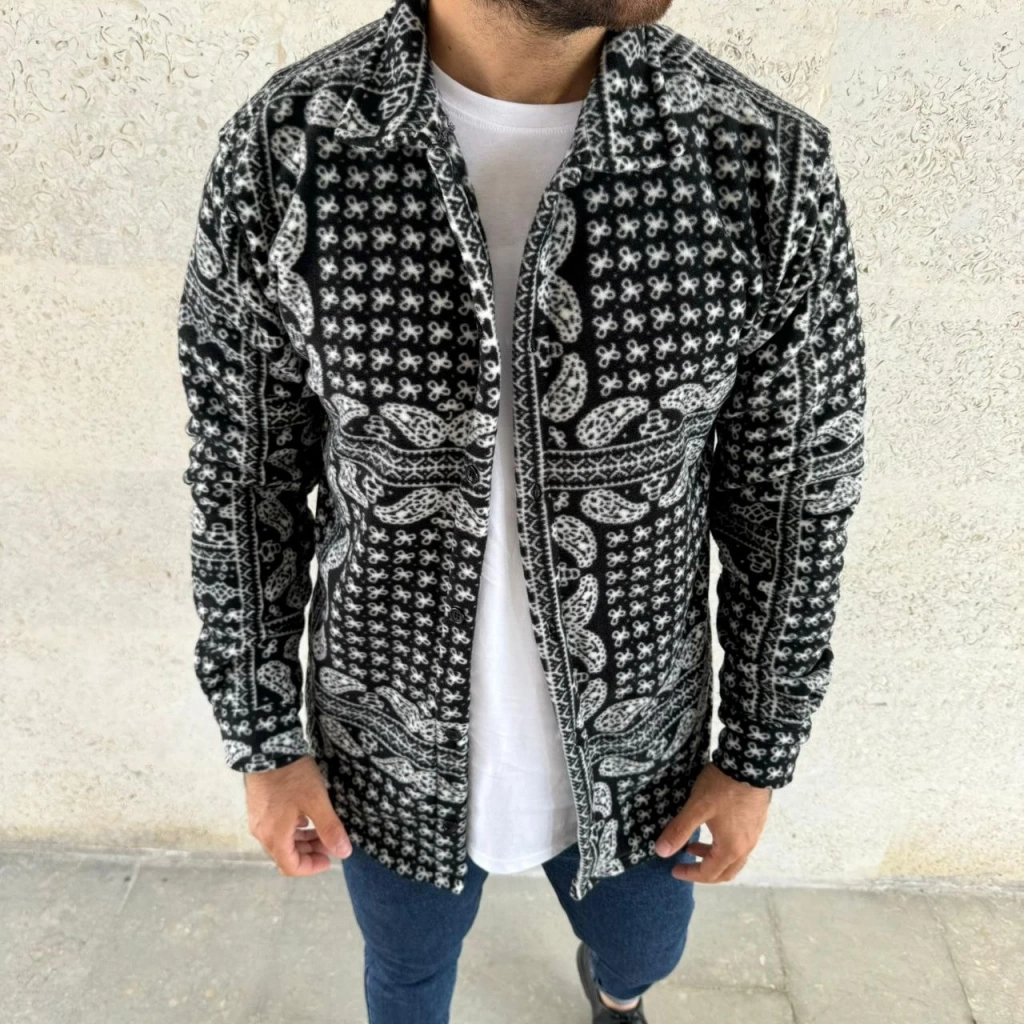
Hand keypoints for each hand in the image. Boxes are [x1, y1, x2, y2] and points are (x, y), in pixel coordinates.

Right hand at [244, 755, 351, 875]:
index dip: (311, 867)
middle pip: (286, 854)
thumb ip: (329, 828)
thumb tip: (343, 853)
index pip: (291, 867)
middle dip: (310, 851)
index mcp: (274, 836)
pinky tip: (305, 815)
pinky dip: (293, 827)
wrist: (266, 746)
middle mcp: (262, 832)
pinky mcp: (258, 806)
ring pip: (282, 839)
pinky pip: (276, 826)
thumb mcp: (316, 801)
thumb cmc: (292, 776)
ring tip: (322, 828)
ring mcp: (258, 819)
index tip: (330, 859)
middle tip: (330, 841)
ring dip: (302, 839)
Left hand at [654, 762, 771, 882]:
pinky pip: (739, 845)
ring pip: (733, 858)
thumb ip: (679, 830)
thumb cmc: (722, 787)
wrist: (751, 764)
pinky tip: (712, 830)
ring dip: (712, 857)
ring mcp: (753, 835)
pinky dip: (722, 846)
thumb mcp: (696, 807)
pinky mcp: (756, 822)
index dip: (690, 874)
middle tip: (684, 863)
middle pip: (724, 872)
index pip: (709, 874)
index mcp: (731, 849)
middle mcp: (745, 847)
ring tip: (692, 845)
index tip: (673, 870)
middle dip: (703, 871)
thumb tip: (661, 852)